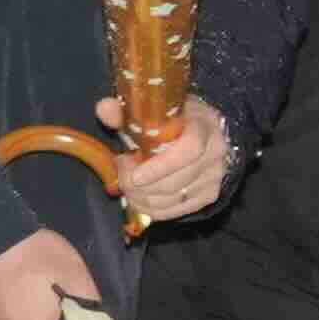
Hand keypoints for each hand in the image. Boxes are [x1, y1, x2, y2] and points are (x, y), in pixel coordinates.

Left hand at [103, 95, 236, 225]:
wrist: (202, 131)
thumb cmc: (172, 119)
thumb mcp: (151, 110)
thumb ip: (125, 111)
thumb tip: (104, 108)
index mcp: (204, 125)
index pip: (189, 150)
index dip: (160, 167)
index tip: (134, 176)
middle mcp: (215, 153)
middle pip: (177, 180)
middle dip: (141, 186)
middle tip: (120, 178)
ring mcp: (214, 176)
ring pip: (174, 199)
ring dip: (143, 198)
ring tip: (126, 186)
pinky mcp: (209, 195)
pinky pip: (176, 211)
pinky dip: (152, 210)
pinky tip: (138, 199)